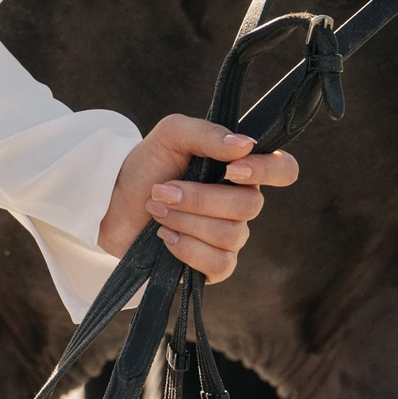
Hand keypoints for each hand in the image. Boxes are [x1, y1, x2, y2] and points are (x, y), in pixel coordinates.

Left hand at [97, 114, 299, 281]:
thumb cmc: (147, 165)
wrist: (113, 202)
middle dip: (199, 199)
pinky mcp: (213, 265)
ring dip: (185, 221)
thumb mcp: (171, 135)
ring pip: (230, 236)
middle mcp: (240, 204)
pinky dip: (188, 250)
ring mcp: (229, 236)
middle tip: (162, 190)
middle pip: (249, 207)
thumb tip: (244, 145)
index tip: (231, 170)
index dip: (267, 171)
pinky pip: (220, 265)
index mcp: (239, 170)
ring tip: (158, 210)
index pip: (284, 169)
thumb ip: (206, 133)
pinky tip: (166, 238)